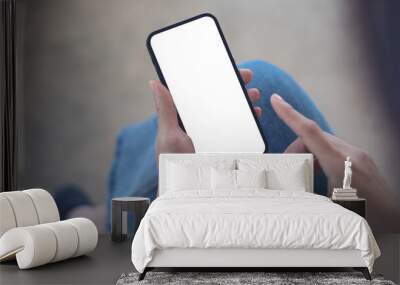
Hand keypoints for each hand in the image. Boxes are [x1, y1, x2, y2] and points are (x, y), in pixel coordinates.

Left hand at [149, 69, 261, 160]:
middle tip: (245, 75)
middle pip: (217, 99)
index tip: (224, 66)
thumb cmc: (172, 164)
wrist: (187, 190)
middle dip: (233, 85)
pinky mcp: (224, 145)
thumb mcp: (168, 136)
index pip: (197, 92)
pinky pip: (238, 128)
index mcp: (184, 117)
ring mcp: (213, 134)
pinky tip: (255, 114)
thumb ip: (165, 111)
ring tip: (253, 94)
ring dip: (243, 100)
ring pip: (230, 111)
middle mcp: (199, 123)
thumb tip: (154, 82)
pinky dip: (248, 119)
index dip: (211, 77)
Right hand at [271, 94, 399, 231]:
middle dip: (296, 148)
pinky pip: (336, 149)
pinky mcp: (363, 160)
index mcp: (340, 164)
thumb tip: (289, 193)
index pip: (310, 132)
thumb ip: (308, 196)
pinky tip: (323, 174)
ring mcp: (359, 155)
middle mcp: (351, 154)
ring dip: (310, 153)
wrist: (397, 217)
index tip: (276, 101)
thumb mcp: (330, 209)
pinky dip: (323, 157)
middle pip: (314, 137)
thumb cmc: (369, 217)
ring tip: (306, 174)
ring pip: (324, 143)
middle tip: (289, 167)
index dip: (290, 114)